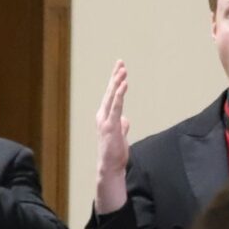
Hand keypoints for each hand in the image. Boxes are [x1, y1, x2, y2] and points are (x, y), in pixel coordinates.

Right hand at [94, 60, 131, 214]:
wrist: (110, 167)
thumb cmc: (115, 153)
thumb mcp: (120, 136)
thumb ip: (122, 126)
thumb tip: (125, 120)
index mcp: (105, 117)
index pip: (111, 95)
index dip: (115, 82)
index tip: (120, 69)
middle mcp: (103, 116)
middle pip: (110, 92)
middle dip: (115, 76)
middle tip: (120, 62)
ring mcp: (106, 120)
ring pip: (112, 97)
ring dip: (117, 82)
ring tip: (122, 69)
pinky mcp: (111, 126)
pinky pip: (116, 106)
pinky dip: (120, 94)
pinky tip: (123, 84)